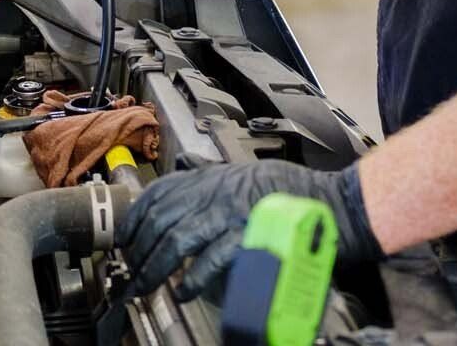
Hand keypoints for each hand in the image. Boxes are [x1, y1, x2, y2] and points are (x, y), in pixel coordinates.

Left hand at [118, 160, 381, 299]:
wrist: (332, 203)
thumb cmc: (292, 191)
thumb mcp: (244, 172)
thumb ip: (211, 173)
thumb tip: (185, 164)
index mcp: (212, 178)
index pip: (159, 192)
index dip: (135, 217)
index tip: (124, 237)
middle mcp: (215, 192)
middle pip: (161, 220)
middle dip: (138, 249)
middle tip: (129, 272)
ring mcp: (231, 214)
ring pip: (177, 240)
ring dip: (155, 267)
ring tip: (144, 286)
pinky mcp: (248, 236)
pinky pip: (211, 259)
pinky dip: (193, 278)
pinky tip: (183, 291)